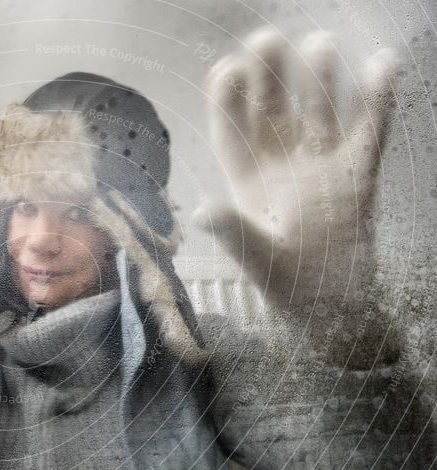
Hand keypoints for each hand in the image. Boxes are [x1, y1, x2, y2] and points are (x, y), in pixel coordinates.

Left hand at [198, 28, 401, 364]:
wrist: (336, 313)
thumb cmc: (290, 291)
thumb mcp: (259, 263)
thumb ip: (235, 234)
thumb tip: (203, 211)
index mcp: (247, 186)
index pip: (232, 134)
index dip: (227, 103)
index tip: (226, 70)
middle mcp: (280, 169)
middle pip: (272, 114)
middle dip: (268, 78)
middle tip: (266, 39)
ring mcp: (320, 170)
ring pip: (318, 114)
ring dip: (319, 81)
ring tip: (319, 43)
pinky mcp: (357, 177)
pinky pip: (369, 131)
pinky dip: (376, 100)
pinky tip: (384, 63)